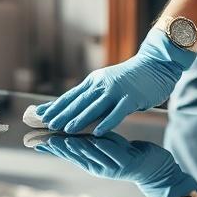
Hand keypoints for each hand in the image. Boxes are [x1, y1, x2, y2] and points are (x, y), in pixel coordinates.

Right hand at [33, 131, 196, 196]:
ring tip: (64, 139)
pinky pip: (111, 155)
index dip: (51, 146)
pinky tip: (95, 140)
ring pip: (91, 156)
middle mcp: (97, 166)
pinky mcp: (125, 164)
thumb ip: (85, 139)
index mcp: (90, 160)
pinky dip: (102, 148)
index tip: (34, 140)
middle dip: (59, 147)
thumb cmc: (126, 153)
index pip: (67, 153)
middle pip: (75, 156)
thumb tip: (65, 130)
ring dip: (77, 148)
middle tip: (43, 139)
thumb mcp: (103, 144)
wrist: (154, 168)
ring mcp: (111, 167)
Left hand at [34, 27, 194, 135]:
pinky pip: (118, 112)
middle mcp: (102, 84)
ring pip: (94, 107)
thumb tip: (77, 111)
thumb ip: (95, 97)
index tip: (40, 114)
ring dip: (79, 119)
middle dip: (61, 114)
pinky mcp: (132, 97)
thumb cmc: (132, 78)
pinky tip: (98, 132)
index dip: (55, 106)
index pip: (71, 95)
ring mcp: (117, 90)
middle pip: (79, 101)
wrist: (157, 64)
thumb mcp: (108, 84)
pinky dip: (107, 122)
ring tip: (65, 129)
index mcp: (94, 81)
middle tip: (47, 124)